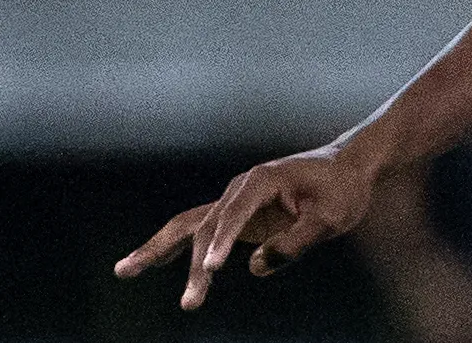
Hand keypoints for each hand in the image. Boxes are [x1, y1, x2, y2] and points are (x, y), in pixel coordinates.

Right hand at [114, 146, 376, 308]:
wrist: (349, 168)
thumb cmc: (343, 190)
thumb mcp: (331, 218)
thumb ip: (296, 242)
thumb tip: (256, 267)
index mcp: (263, 180)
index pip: (235, 214)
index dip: (221, 242)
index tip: (211, 270)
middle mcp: (241, 187)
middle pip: (204, 225)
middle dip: (187, 261)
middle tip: (189, 303)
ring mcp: (235, 201)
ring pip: (191, 226)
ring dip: (159, 250)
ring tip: (123, 271)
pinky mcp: (237, 216)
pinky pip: (201, 232)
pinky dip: (175, 248)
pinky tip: (151, 263)